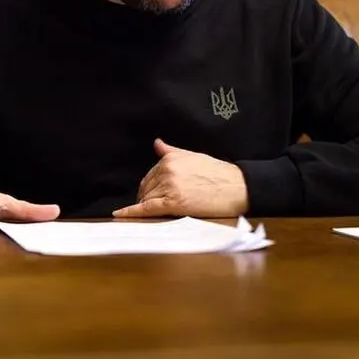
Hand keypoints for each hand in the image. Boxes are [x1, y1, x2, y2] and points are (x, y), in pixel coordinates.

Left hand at [113, 139, 248, 218]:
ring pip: (146, 199)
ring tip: (147, 215)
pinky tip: (120, 215)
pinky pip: (147, 208)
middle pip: (146, 188)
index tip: (148, 195)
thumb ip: (172, 151)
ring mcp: (169, 187)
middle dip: (145, 198)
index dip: (148, 188)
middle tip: (149, 208)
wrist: (238, 187)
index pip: (150, 176)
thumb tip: (157, 143)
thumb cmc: (219, 173)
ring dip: (143, 207)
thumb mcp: (193, 156)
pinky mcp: (174, 203)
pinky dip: (131, 212)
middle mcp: (167, 171)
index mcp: (170, 159)